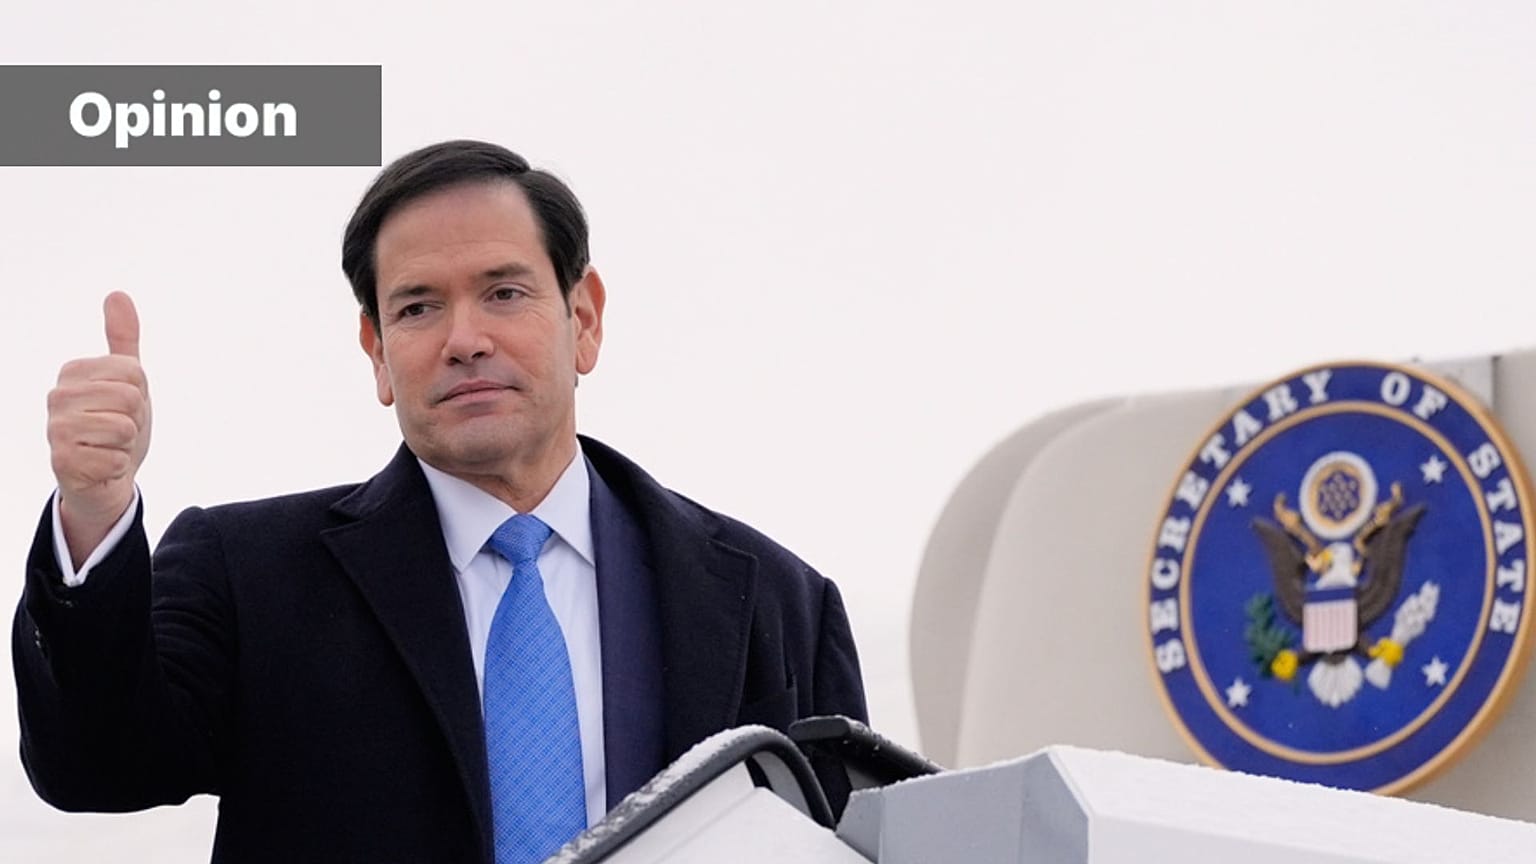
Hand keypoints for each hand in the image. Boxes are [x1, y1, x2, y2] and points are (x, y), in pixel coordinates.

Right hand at [48, 292, 151, 566]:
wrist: (106, 479)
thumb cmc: (117, 427)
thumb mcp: (129, 380)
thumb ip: (123, 339)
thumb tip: (117, 294)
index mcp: (74, 371)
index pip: (134, 372)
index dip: (140, 395)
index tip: (124, 408)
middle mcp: (58, 396)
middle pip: (130, 398)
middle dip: (135, 420)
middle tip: (118, 431)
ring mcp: (55, 429)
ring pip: (123, 427)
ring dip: (126, 444)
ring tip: (109, 447)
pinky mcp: (61, 461)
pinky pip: (115, 458)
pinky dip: (117, 466)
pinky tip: (101, 467)